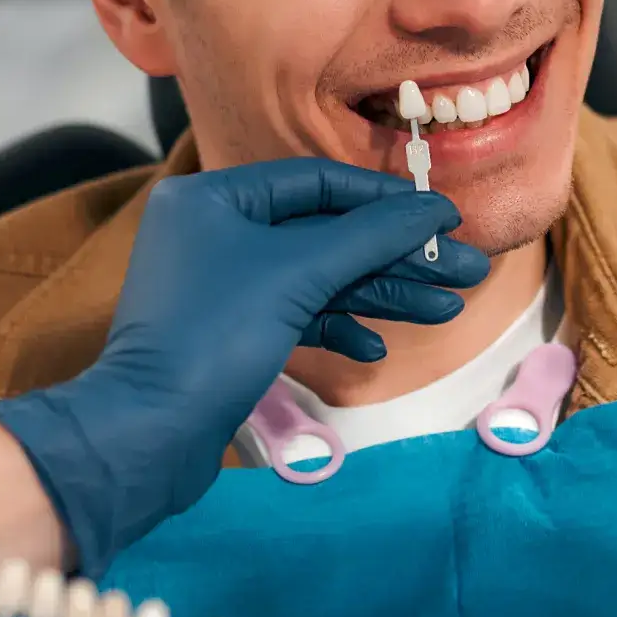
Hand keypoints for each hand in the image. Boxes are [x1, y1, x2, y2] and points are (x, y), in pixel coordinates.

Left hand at [0, 158, 484, 574]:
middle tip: (467, 274)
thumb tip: (433, 208)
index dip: (385, 200)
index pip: (315, 182)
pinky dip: (337, 327)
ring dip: (379, 293)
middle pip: (324, 234)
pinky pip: (296, 317)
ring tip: (446, 309)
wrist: (149, 434)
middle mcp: (214, 232)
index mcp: (214, 198)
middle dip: (395, 256)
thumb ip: (369, 236)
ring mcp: (222, 287)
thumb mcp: (298, 274)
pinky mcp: (230, 336)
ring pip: (316, 279)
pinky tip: (376, 350)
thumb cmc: (215, 336)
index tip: (444, 217)